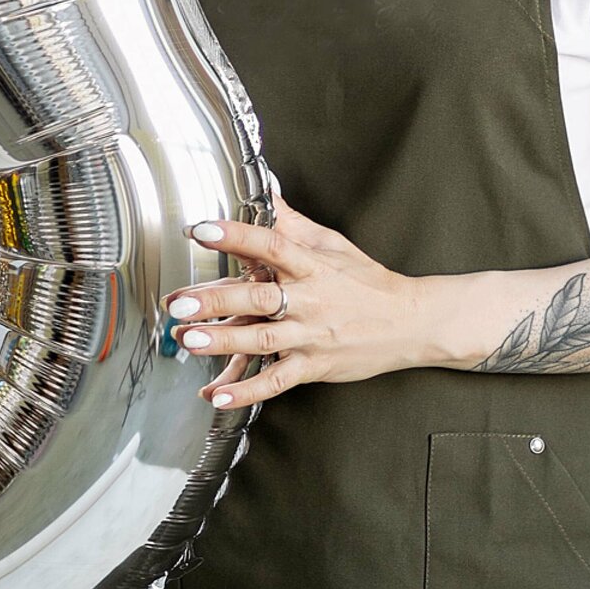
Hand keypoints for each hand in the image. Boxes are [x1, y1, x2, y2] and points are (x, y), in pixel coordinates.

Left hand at [161, 192, 426, 407]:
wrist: (410, 323)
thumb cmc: (368, 283)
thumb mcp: (332, 245)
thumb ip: (292, 223)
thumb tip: (265, 192)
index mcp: (312, 267)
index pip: (272, 245)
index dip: (236, 236)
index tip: (202, 230)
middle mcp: (310, 301)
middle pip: (258, 299)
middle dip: (216, 300)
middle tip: (179, 301)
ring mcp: (311, 336)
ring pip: (262, 341)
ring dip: (222, 342)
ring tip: (188, 340)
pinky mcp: (314, 366)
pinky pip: (277, 381)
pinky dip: (247, 391)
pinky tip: (217, 396)